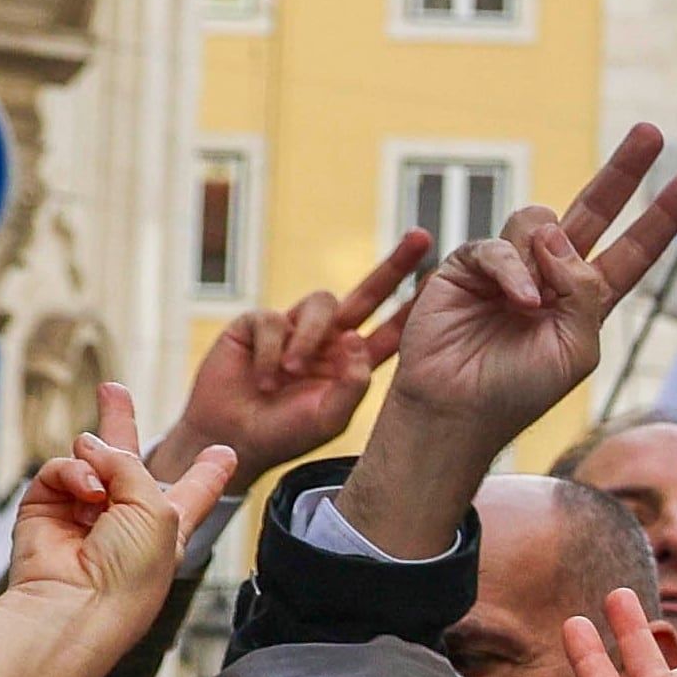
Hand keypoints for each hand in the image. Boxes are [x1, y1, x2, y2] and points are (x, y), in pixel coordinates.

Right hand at [0, 383, 239, 626]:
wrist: (77, 603)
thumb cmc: (132, 570)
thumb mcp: (159, 511)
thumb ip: (131, 466)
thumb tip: (87, 445)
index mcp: (168, 524)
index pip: (193, 490)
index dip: (208, 472)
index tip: (224, 452)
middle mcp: (126, 515)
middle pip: (126, 460)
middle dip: (120, 423)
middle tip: (113, 390)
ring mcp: (82, 511)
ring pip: (88, 458)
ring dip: (98, 460)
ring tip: (100, 489)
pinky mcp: (44, 508)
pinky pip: (60, 471)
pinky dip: (72, 474)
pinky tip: (84, 492)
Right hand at [155, 237, 419, 487]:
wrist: (232, 439)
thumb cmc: (284, 432)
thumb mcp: (330, 417)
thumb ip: (352, 384)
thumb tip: (358, 338)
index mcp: (352, 361)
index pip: (393, 329)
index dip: (415, 306)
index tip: (443, 280)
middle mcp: (329, 339)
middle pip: (368, 294)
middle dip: (395, 266)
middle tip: (422, 238)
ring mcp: (294, 327)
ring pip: (322, 303)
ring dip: (308, 338)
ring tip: (291, 372)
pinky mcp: (257, 323)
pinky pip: (273, 320)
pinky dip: (270, 351)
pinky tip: (263, 379)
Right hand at [383, 124, 676, 459]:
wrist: (458, 411)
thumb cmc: (519, 391)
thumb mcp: (578, 348)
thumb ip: (585, 292)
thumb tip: (560, 235)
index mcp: (589, 298)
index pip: (635, 249)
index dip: (664, 216)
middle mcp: (553, 274)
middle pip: (595, 210)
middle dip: (624, 171)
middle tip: (653, 132)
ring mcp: (511, 265)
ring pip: (540, 220)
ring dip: (545, 256)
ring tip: (533, 305)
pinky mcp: (468, 264)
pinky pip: (500, 245)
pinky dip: (514, 271)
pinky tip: (520, 301)